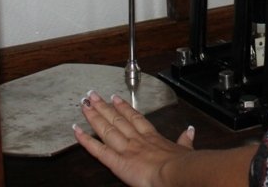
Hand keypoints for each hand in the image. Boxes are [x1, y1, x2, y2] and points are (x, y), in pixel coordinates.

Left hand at [74, 90, 195, 186]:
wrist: (175, 172)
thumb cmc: (181, 165)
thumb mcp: (186, 149)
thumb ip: (185, 140)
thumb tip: (190, 131)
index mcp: (152, 137)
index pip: (135, 118)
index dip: (124, 107)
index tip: (115, 98)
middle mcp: (136, 139)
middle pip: (117, 119)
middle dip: (104, 106)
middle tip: (93, 94)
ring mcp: (125, 148)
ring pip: (106, 129)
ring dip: (94, 115)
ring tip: (84, 104)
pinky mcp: (117, 161)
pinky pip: (98, 150)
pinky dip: (86, 140)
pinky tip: (77, 130)